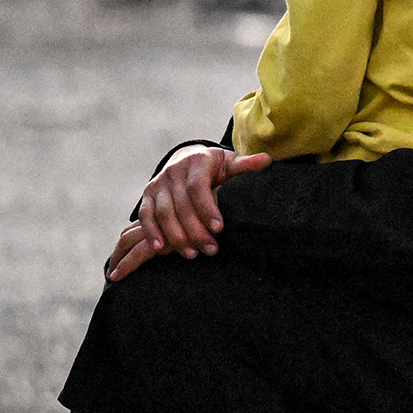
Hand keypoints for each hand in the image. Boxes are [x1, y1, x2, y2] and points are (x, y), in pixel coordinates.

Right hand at [108, 146, 270, 280]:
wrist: (188, 159)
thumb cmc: (215, 166)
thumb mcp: (230, 163)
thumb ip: (246, 165)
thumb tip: (267, 160)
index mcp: (197, 161)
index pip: (198, 187)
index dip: (207, 208)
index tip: (220, 228)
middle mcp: (174, 171)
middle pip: (181, 204)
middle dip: (195, 230)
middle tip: (211, 250)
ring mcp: (159, 183)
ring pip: (163, 212)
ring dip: (176, 235)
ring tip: (191, 254)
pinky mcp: (148, 194)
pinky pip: (146, 215)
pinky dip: (151, 231)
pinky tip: (160, 248)